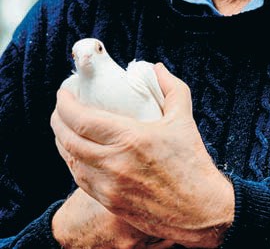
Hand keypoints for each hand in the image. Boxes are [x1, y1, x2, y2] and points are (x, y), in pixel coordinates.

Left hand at [51, 63, 233, 247]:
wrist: (200, 210)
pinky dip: (73, 163)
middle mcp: (114, 163)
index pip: (82, 119)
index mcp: (130, 138)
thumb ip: (171, 88)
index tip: (64, 92)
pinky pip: (80, 180)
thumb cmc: (192, 163)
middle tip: (61, 107)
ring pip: (70, 162)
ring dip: (62, 141)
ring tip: (65, 127)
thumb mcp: (184, 118)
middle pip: (68, 140)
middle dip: (57, 120)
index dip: (65, 104)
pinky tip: (78, 153)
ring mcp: (109, 186)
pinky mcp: (110, 203)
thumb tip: (157, 69)